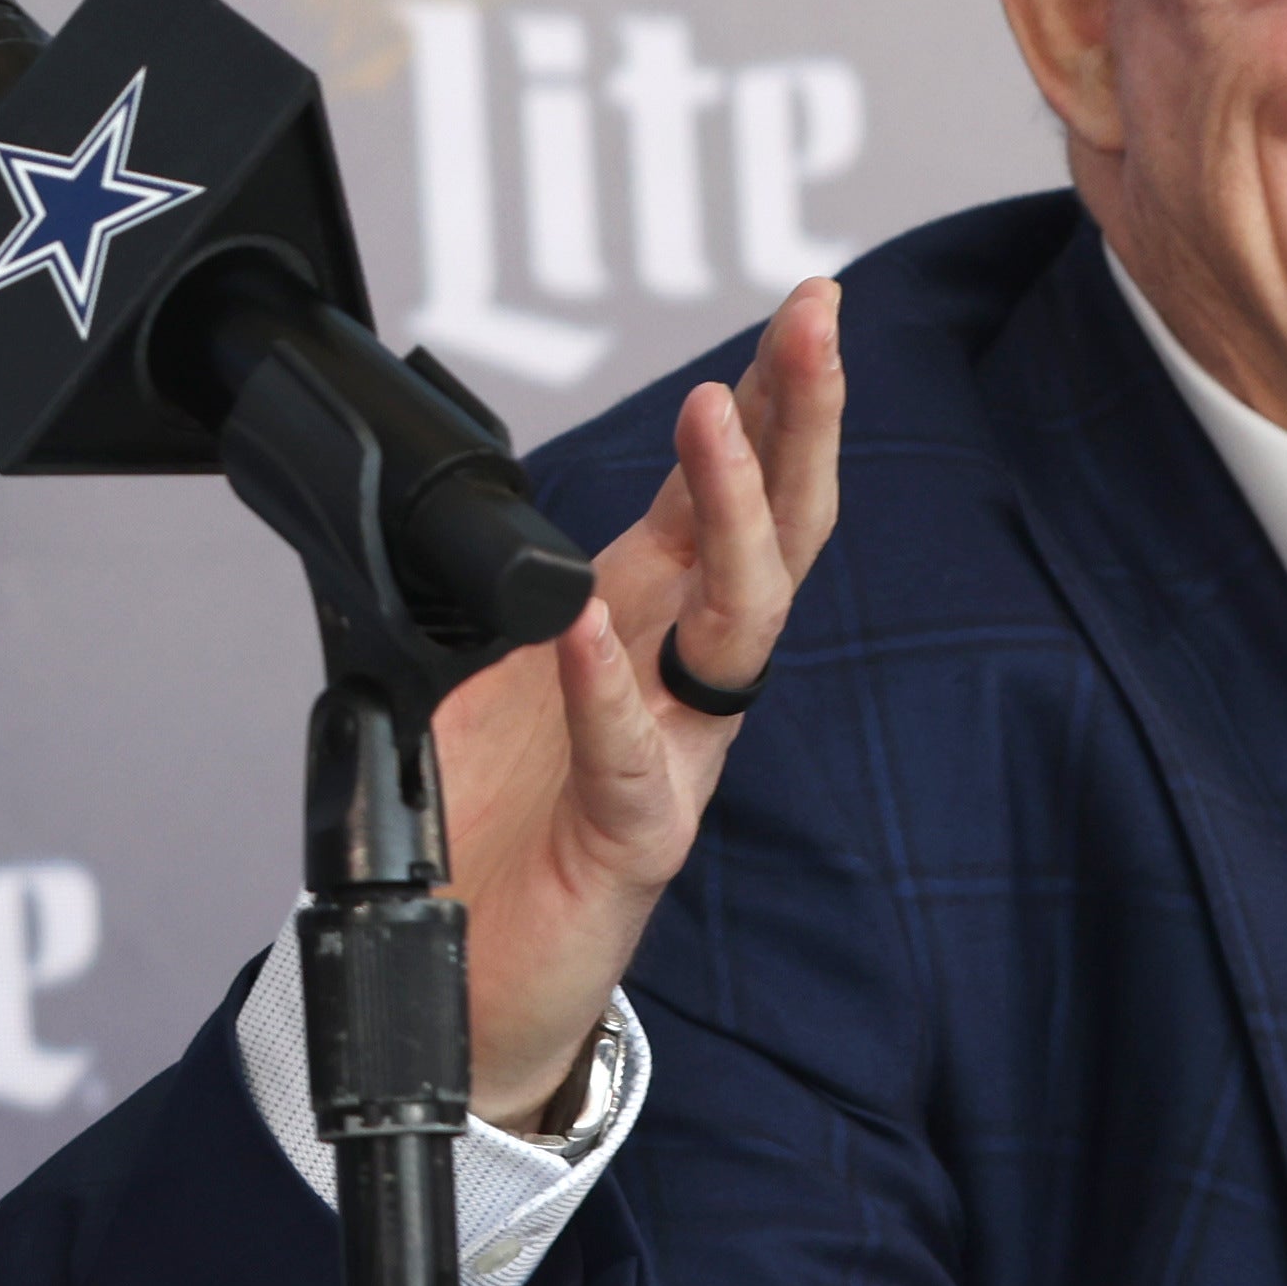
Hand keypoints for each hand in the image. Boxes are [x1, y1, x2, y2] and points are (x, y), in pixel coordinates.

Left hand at [434, 276, 844, 1133]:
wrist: (470, 978)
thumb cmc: (499, 821)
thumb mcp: (513, 665)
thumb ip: (544, 586)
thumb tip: (542, 498)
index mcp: (657, 624)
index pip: (733, 495)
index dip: (770, 400)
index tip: (803, 307)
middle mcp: (686, 683)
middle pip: (775, 533)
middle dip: (799, 420)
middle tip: (816, 319)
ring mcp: (675, 761)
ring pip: (737, 626)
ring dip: (730, 514)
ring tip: (714, 418)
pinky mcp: (630, 845)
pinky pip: (634, 759)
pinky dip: (608, 687)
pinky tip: (590, 628)